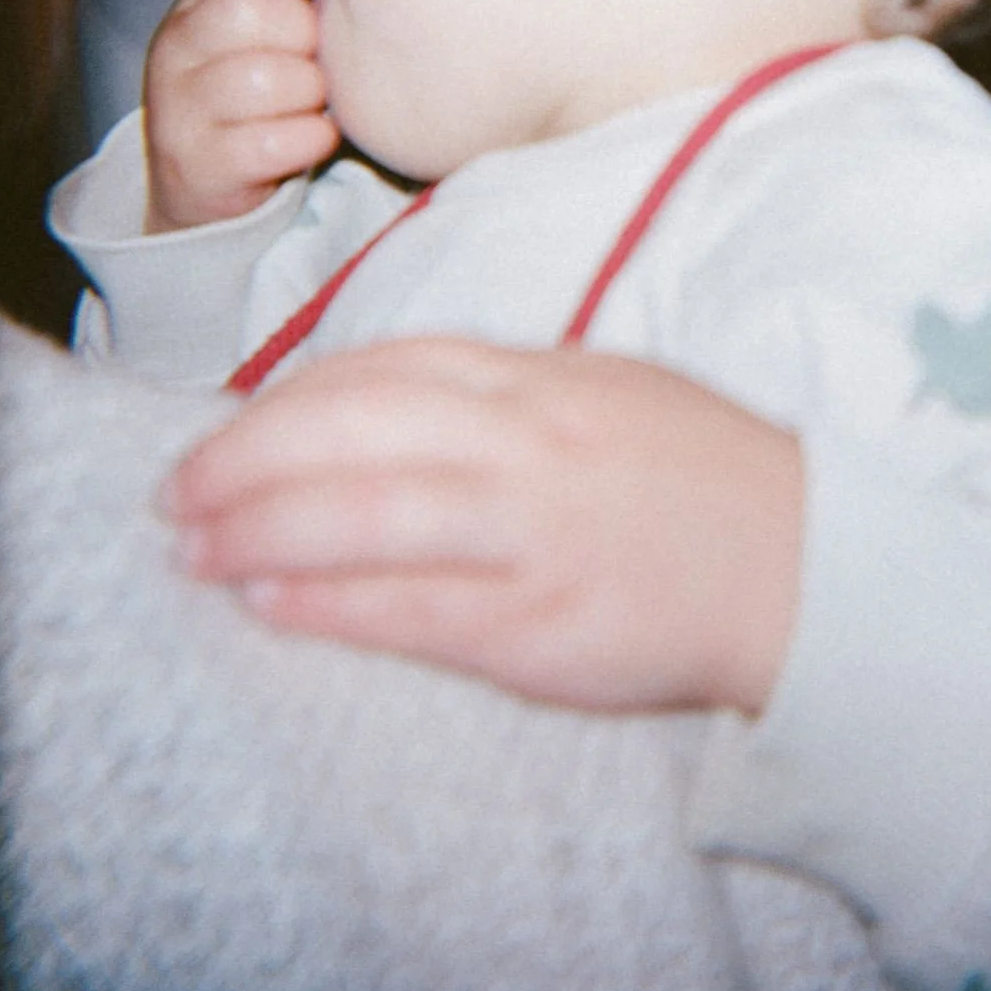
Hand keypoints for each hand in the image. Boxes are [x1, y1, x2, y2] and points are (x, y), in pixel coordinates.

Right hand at [143, 0, 340, 230]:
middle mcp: (177, 45)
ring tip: (311, 103)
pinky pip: (274, 143)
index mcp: (200, 0)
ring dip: (311, 94)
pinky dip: (310, 139)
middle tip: (316, 60)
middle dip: (307, 37)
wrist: (203, 181)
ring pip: (268, 78)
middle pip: (257, 11)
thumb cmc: (261, 91)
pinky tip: (312, 137)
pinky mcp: (198, 164)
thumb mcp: (267, 28)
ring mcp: (179, 106)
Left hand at [161, 337, 803, 715]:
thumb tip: (388, 410)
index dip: (294, 396)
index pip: (391, 366)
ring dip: (260, 530)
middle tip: (179, 492)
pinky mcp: (545, 624)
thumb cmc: (707, 480)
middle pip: (358, 430)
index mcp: (551, 379)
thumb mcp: (613, 394)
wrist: (811, 570)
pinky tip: (270, 602)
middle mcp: (536, 443)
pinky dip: (328, 603)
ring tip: (196, 549)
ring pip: (368, 515)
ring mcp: (539, 532)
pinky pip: (413, 610)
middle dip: (249, 458)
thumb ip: (509, 395)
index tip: (236, 425)